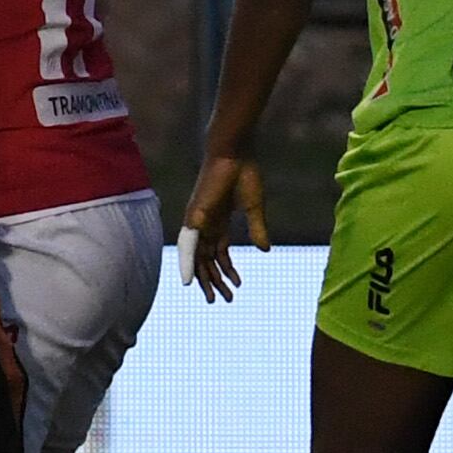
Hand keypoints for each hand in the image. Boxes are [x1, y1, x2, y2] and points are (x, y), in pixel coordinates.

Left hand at [179, 154, 266, 300]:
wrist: (234, 152)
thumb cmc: (244, 173)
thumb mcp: (254, 208)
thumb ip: (258, 229)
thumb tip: (264, 250)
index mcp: (219, 222)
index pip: (219, 253)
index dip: (227, 270)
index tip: (238, 285)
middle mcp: (205, 224)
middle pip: (207, 260)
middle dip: (215, 281)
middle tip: (224, 300)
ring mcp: (198, 221)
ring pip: (198, 258)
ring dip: (204, 280)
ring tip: (212, 299)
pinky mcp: (195, 216)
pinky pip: (189, 246)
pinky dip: (188, 265)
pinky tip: (189, 282)